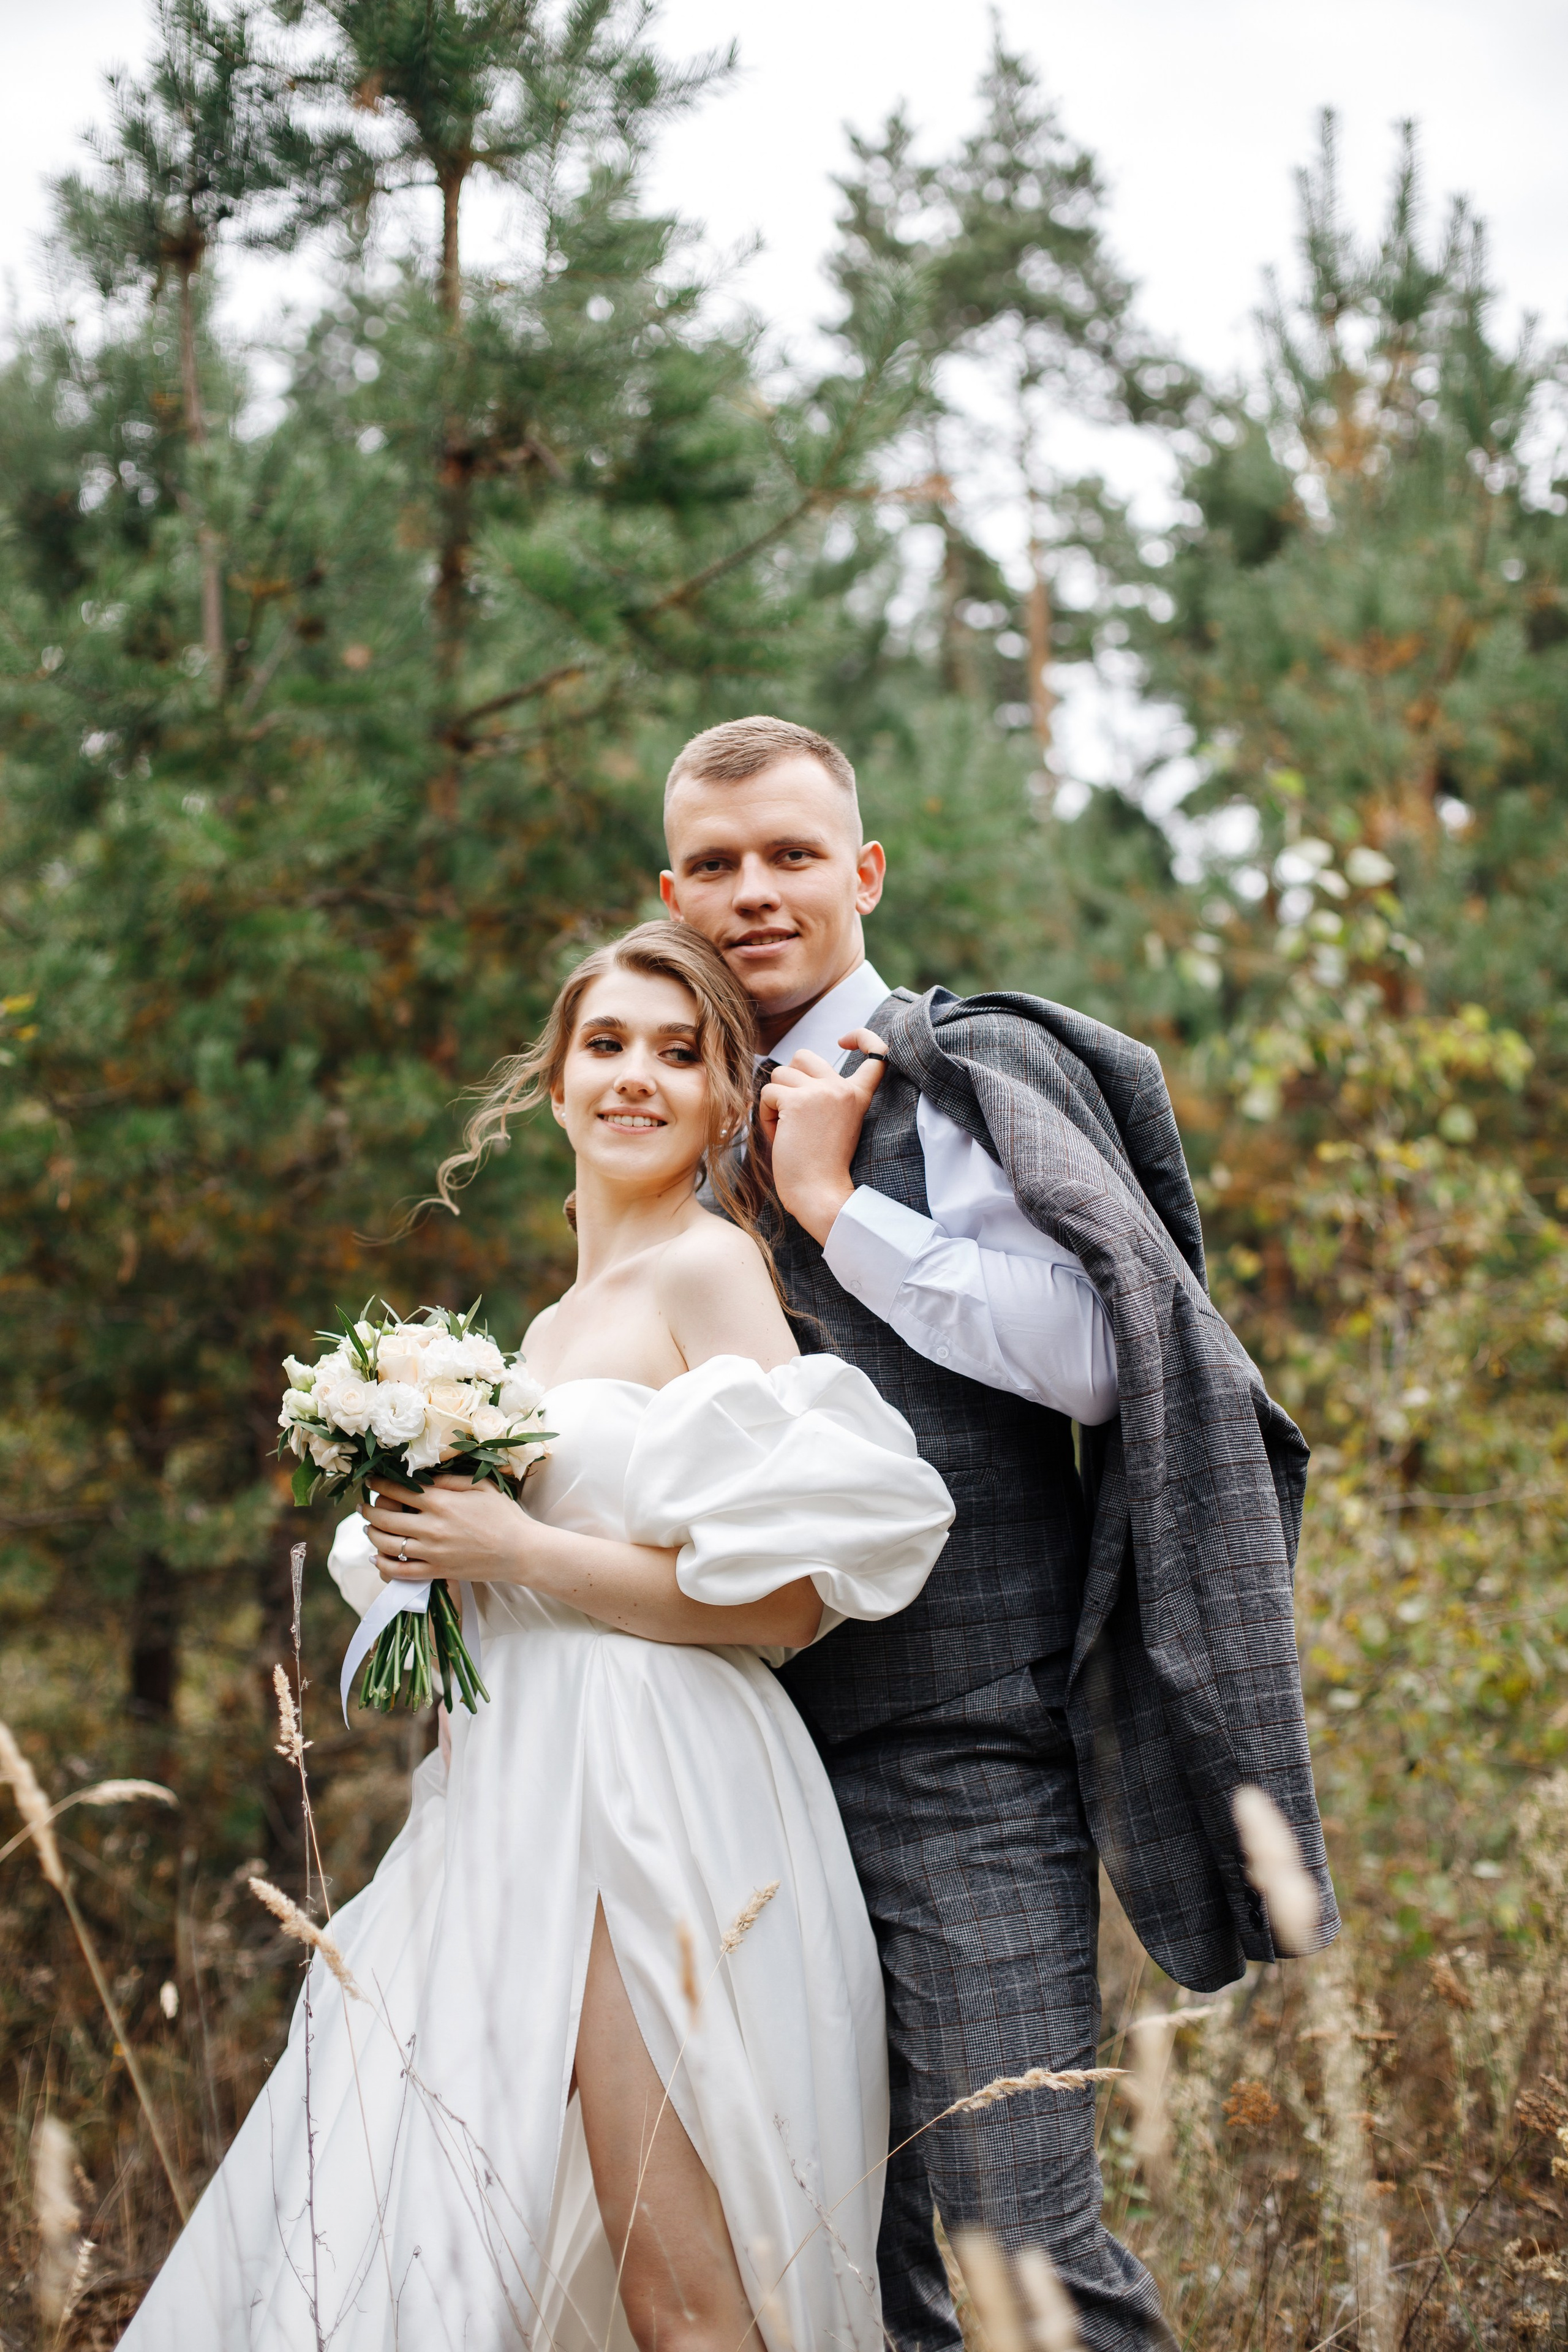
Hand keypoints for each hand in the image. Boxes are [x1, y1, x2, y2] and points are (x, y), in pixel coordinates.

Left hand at [360, 1476, 536, 1585]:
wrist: (520, 1551)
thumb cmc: (504, 1515)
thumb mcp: (480, 1486)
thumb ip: (449, 1480)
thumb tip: (422, 1475)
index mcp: (441, 1502)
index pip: (398, 1490)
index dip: (380, 1483)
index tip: (371, 1480)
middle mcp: (431, 1527)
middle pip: (386, 1517)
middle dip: (369, 1509)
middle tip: (363, 1505)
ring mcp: (432, 1552)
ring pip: (388, 1544)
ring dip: (372, 1534)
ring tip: (367, 1527)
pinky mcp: (436, 1572)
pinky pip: (401, 1572)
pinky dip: (383, 1566)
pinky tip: (376, 1558)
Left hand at [757, 1029, 885, 1243]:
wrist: (820, 1194)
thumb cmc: (822, 1169)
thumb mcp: (834, 1124)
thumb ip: (823, 1097)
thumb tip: (790, 1071)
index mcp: (858, 1096)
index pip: (877, 1053)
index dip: (862, 1037)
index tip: (844, 1039)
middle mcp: (842, 1088)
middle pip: (804, 1056)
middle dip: (789, 1079)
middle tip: (792, 1111)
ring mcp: (821, 1092)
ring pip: (779, 1074)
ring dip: (774, 1101)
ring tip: (785, 1130)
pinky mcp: (797, 1101)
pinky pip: (768, 1093)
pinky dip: (765, 1116)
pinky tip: (778, 1136)